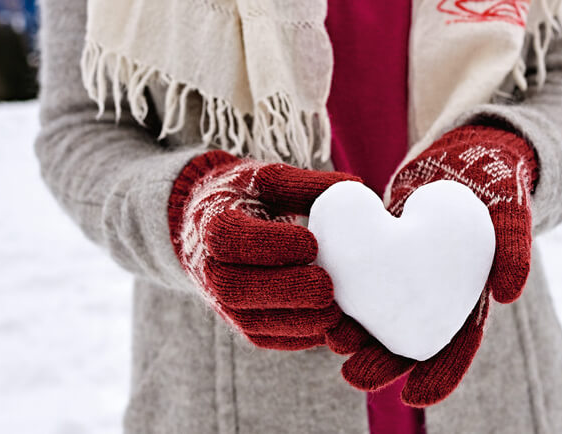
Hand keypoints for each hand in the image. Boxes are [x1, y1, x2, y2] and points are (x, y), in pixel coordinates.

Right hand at [168, 150, 360, 349]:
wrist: (210, 226)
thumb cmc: (245, 197)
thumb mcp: (266, 179)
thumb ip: (303, 185)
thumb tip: (354, 188)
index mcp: (211, 223)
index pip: (229, 238)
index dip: (268, 244)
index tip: (311, 243)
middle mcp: (208, 267)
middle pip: (235, 288)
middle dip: (284, 291)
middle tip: (327, 287)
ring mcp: (220, 300)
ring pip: (250, 322)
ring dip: (294, 322)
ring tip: (334, 313)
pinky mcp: (238, 322)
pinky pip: (264, 338)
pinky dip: (296, 337)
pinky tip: (328, 326)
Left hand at [327, 125, 537, 405]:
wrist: (468, 152)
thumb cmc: (499, 184)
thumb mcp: (513, 212)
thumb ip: (515, 249)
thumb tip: (507, 296)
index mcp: (471, 295)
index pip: (456, 345)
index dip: (439, 375)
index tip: (416, 398)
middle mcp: (437, 291)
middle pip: (409, 338)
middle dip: (383, 363)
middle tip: (355, 376)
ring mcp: (408, 272)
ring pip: (381, 313)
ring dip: (358, 335)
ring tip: (333, 344)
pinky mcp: (383, 249)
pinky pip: (362, 276)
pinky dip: (345, 292)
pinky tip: (321, 302)